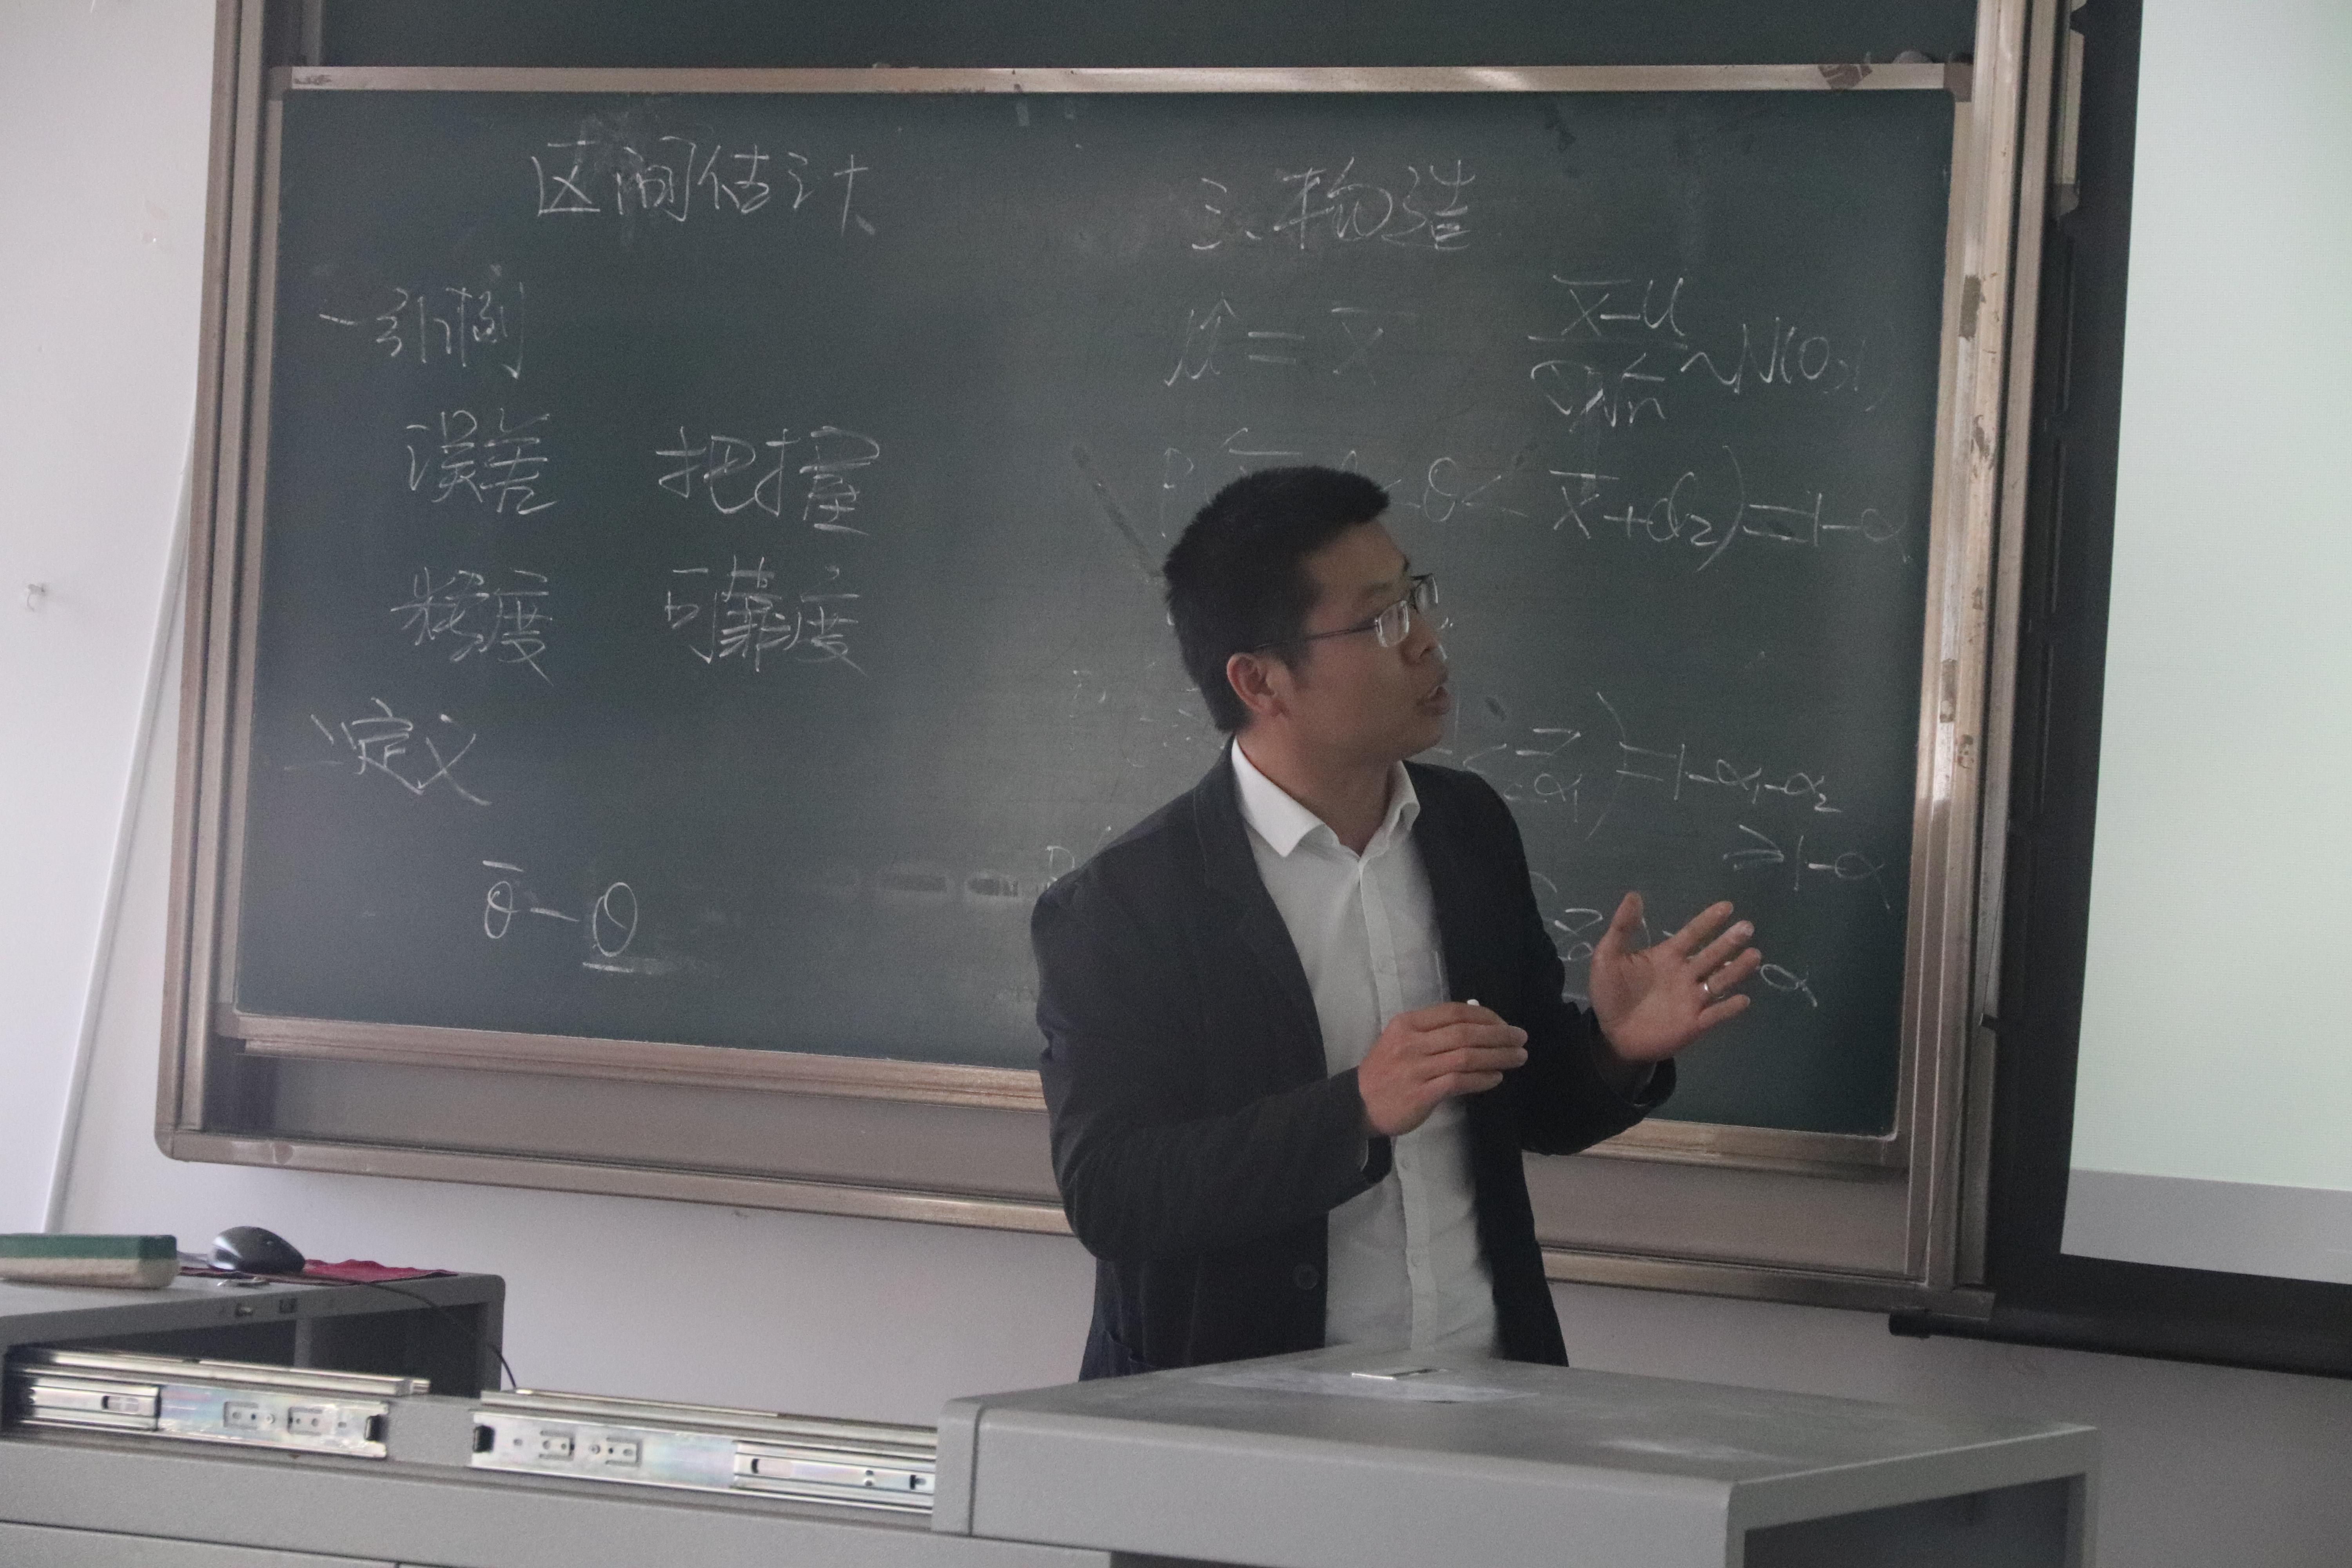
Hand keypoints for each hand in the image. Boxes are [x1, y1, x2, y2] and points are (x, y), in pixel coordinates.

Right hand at [1357, 1002, 1528, 1137]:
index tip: (1504, 1024)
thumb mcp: (1402, 1041)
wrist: (1358, 1104)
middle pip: (1465, 1032)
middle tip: (1521, 1038)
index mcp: (1408, 1023)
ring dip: (1497, 1056)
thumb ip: (1433, 1032)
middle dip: (1499, 1034)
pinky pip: (1459, 1082)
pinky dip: (1481, 1079)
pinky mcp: (1420, 1093)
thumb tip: (1478, 1024)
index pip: (1454, 1012)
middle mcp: (1411, 1042)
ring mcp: (1415, 1068)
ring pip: (1466, 1056)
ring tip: (1518, 1057)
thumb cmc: (1386, 1071)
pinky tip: (1497, 1078)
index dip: (1485, 1016)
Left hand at [1588, 893, 1760, 1065]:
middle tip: (1747, 927)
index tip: (1726, 906)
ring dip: (1737, 969)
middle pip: (1712, 955)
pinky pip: (1716, 1014)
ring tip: (1754, 955)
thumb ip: (1622, 928)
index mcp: (1668, 956)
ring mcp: (1692, 999)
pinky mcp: (1694, 1023)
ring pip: (1720, 981)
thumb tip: (1634, 895)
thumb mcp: (1608, 957)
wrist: (1611, 1034)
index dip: (1708, 921)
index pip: (1692, 934)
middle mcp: (1685, 974)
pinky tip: (1743, 999)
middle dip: (1728, 941)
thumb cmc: (1610, 994)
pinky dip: (1729, 1007)